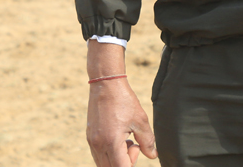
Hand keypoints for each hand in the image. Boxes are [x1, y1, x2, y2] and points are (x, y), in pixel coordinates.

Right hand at [87, 41, 156, 166]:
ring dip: (117, 160)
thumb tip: (152, 156)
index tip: (137, 149)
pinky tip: (119, 138)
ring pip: (103, 164)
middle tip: (133, 146)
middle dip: (125, 163)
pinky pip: (98, 156)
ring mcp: (92, 142)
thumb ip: (147, 141)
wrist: (106, 83)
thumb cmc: (124, 100)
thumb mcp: (140, 120)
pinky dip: (110, 154)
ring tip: (127, 141)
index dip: (132, 163)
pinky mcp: (89, 137)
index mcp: (111, 142)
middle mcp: (98, 145)